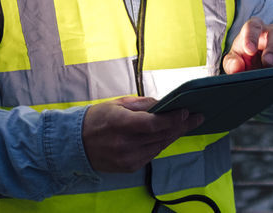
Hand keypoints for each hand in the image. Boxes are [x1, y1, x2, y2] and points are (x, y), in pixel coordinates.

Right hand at [81, 96, 203, 172]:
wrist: (75, 144)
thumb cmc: (96, 119)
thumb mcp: (116, 104)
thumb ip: (141, 104)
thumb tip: (163, 104)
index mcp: (120, 123)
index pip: (153, 123)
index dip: (172, 118)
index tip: (186, 111)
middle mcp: (124, 143)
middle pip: (161, 135)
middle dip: (181, 125)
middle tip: (197, 118)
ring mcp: (127, 158)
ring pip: (160, 146)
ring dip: (173, 135)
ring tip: (186, 124)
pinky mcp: (129, 167)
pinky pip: (152, 154)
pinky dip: (160, 144)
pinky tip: (167, 136)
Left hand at [221, 18, 272, 74]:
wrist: (256, 67)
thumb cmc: (244, 59)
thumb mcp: (234, 61)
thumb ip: (233, 63)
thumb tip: (236, 68)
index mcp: (254, 29)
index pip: (253, 27)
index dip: (251, 37)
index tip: (249, 50)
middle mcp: (272, 32)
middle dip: (272, 48)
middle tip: (268, 63)